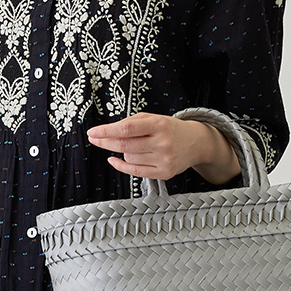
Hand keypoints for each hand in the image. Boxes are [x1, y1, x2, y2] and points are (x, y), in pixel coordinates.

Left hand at [86, 113, 239, 184]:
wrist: (197, 143)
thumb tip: (108, 131)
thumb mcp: (154, 118)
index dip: (107, 130)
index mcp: (159, 124)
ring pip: (129, 157)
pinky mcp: (164, 173)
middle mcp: (163, 143)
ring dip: (122, 151)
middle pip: (125, 145)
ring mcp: (164, 160)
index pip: (127, 128)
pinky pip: (135, 172)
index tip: (93, 131)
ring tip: (132, 145)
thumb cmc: (171, 129)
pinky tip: (114, 160)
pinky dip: (121, 166)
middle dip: (105, 141)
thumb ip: (133, 122)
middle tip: (94, 138)